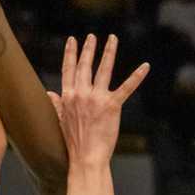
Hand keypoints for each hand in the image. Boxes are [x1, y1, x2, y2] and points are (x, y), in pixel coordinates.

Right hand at [46, 33, 148, 170]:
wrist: (86, 158)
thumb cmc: (74, 143)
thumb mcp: (60, 121)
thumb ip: (57, 104)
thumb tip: (49, 93)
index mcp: (68, 96)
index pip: (68, 69)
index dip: (71, 53)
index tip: (73, 40)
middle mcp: (81, 93)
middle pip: (85, 65)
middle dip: (89, 49)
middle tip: (92, 37)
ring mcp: (97, 98)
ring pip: (104, 69)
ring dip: (109, 52)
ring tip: (112, 39)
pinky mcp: (112, 106)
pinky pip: (127, 87)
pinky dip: (137, 76)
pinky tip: (145, 66)